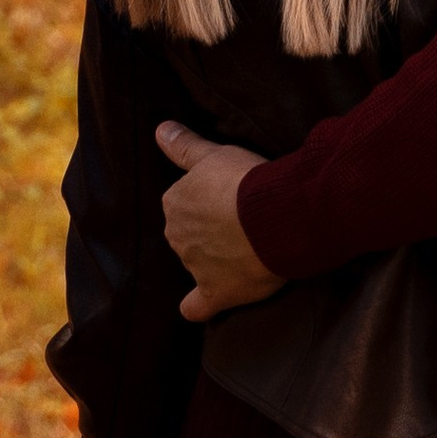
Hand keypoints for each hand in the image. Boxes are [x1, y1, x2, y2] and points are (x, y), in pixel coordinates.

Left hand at [157, 121, 283, 321]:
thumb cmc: (248, 179)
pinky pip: (198, 306)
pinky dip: (198, 307)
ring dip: (215, 259)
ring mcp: (195, 267)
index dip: (207, 201)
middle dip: (209, 230)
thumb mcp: (216, 154)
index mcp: (175, 203)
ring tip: (248, 249)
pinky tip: (201, 307)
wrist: (276, 215)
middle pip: (189, 234)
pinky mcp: (216, 292)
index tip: (229, 197)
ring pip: (198, 264)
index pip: (184, 203)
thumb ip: (184, 145)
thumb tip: (159, 130)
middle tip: (242, 220)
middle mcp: (178, 236)